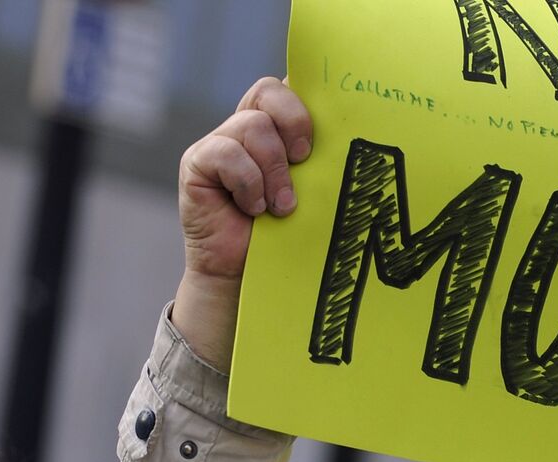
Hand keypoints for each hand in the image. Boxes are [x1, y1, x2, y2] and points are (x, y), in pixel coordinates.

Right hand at [172, 77, 313, 370]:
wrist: (247, 279)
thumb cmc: (290, 236)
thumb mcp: (316, 193)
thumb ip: (325, 162)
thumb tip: (361, 138)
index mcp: (278, 127)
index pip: (291, 85)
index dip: (307, 100)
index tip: (322, 136)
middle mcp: (246, 127)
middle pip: (267, 91)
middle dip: (294, 122)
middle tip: (304, 160)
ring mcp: (219, 143)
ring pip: (251, 126)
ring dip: (273, 170)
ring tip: (282, 206)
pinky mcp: (197, 163)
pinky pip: (225, 153)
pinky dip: (247, 182)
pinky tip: (254, 209)